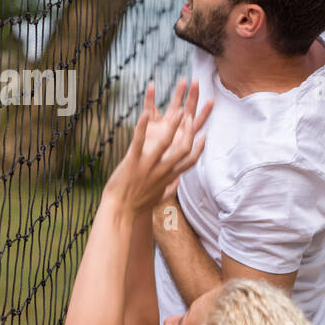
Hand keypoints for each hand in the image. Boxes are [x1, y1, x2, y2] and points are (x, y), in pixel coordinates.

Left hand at [107, 79, 210, 212]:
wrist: (120, 213)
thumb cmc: (137, 206)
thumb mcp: (157, 197)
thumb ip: (168, 189)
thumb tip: (174, 185)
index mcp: (169, 177)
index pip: (190, 161)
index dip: (199, 148)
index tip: (204, 135)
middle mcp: (162, 171)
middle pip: (183, 149)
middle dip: (189, 131)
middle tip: (190, 115)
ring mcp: (148, 166)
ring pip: (165, 143)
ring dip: (173, 125)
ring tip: (177, 110)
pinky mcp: (132, 162)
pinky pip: (138, 142)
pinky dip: (142, 126)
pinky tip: (145, 113)